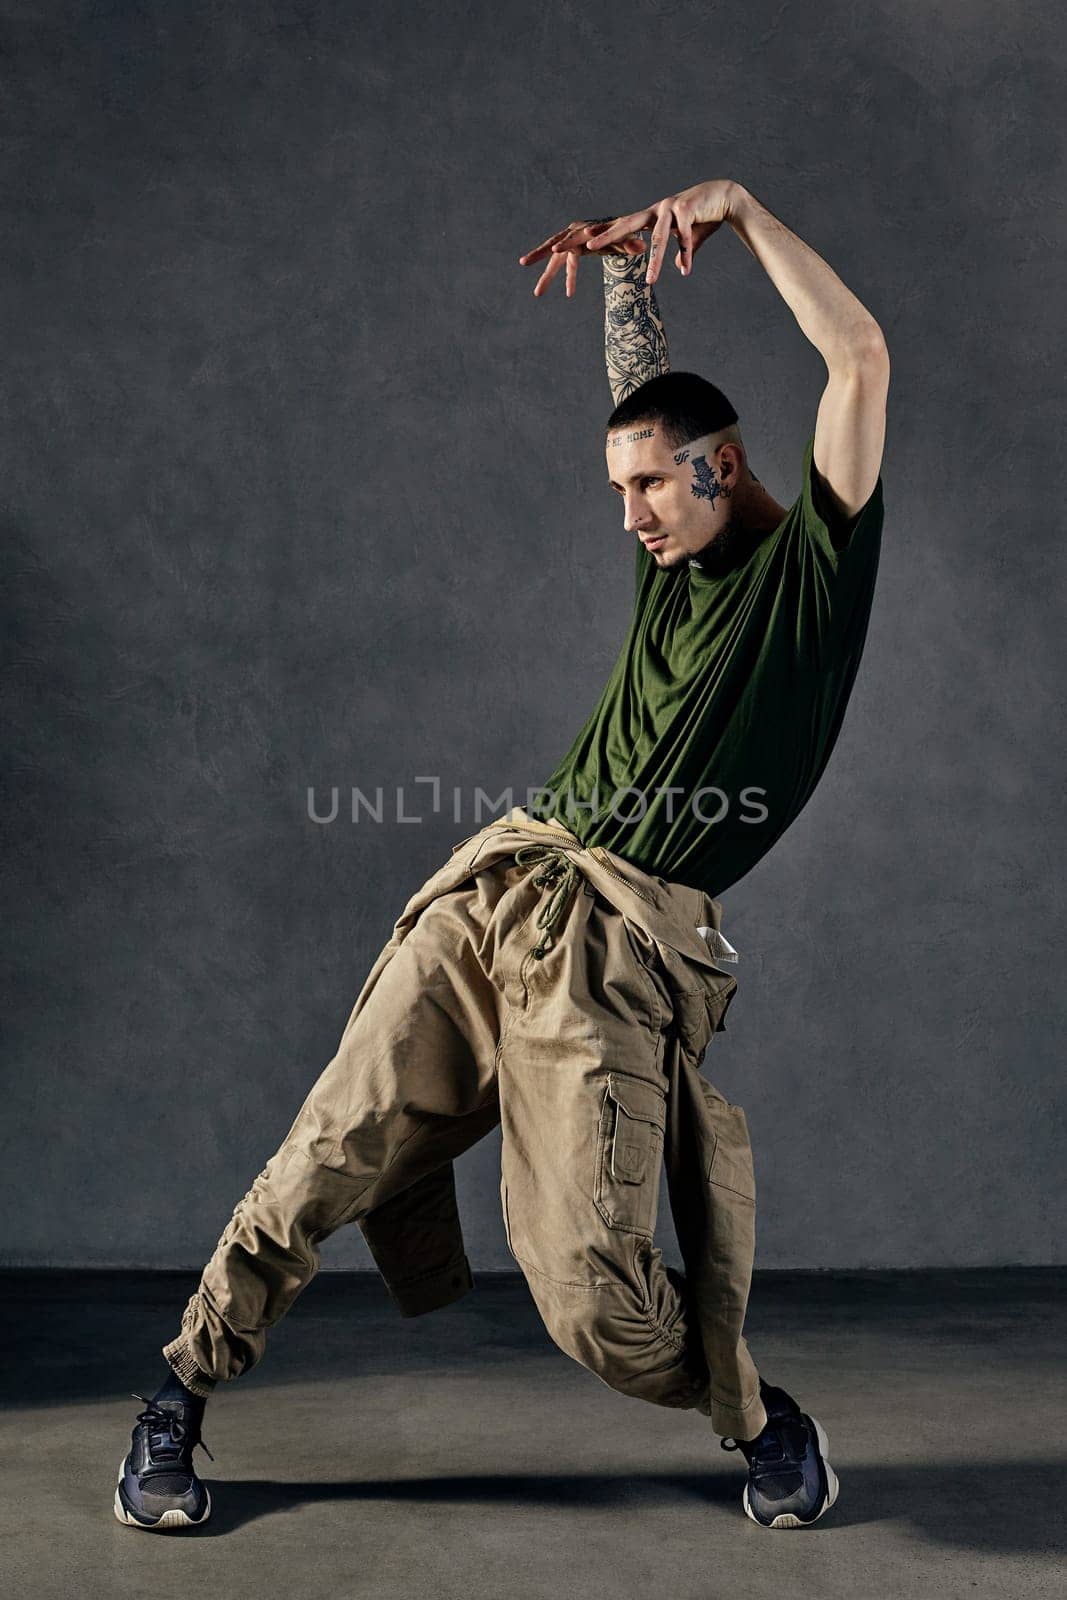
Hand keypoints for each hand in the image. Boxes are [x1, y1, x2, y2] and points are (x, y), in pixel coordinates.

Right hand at [518, 217, 646, 297]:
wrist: (618, 228)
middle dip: (539, 254)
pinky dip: (556, 277)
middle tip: (524, 262)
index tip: (555, 250)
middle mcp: (572, 234)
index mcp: (584, 229)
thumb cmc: (622, 233)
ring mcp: (570, 243)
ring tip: (537, 294)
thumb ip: (631, 243)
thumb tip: (641, 247)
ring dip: (545, 275)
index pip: (571, 238)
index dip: (564, 244)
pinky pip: (561, 265)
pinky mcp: (570, 251)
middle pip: (553, 245)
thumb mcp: (626, 239)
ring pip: (553, 259)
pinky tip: (551, 292)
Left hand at [583, 180, 738, 285]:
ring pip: (658, 239)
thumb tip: (679, 265)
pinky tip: (685, 270)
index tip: (585, 239)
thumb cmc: (705, 216)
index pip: (623, 225)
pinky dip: (686, 253)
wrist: (727, 197)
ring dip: (655, 262)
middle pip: (627, 224)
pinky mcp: (687, 209)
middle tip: (588, 246)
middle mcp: (657, 210)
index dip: (604, 232)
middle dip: (608, 236)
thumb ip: (682, 251)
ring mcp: (671, 208)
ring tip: (651, 282)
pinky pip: (684, 237)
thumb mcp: (689, 238)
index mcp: (651, 216)